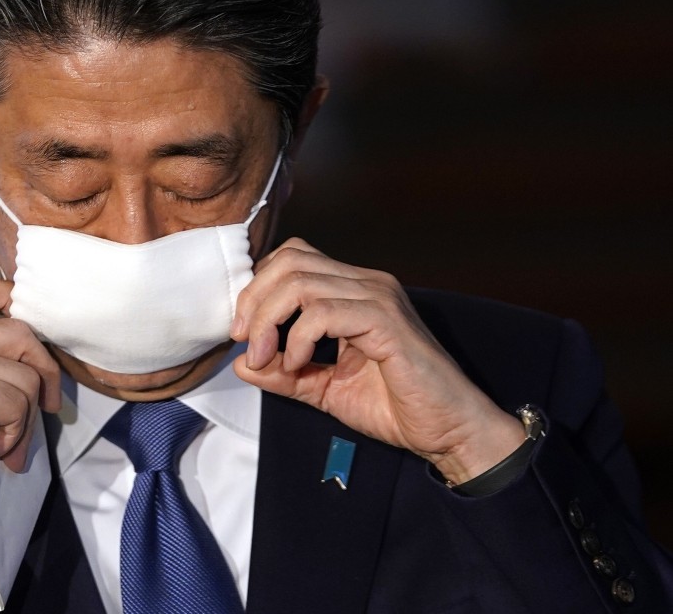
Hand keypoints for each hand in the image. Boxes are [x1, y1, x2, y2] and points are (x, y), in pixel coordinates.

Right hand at [0, 271, 60, 557]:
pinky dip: (16, 433)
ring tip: (2, 442)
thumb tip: (27, 355)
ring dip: (25, 415)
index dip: (11, 298)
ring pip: (24, 372)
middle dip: (42, 369)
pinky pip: (19, 402)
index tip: (30, 335)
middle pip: (16, 328)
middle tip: (43, 405)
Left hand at [230, 238, 522, 484]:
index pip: (292, 259)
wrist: (448, 431)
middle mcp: (365, 283)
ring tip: (266, 358)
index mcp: (352, 290)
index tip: (242, 332)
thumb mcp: (323, 389)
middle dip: (255, 300)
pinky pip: (324, 312)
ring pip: (300, 281)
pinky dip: (299, 337)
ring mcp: (378, 297)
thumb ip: (283, 373)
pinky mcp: (386, 321)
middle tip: (244, 342)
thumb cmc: (395, 406)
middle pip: (290, 260)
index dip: (258, 289)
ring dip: (269, 321)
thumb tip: (241, 361)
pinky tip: (298, 364)